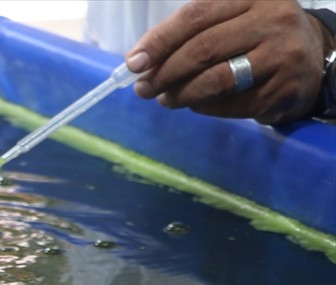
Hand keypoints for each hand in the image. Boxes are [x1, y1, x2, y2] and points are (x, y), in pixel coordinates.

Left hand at [125, 0, 328, 124]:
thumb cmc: (255, 35)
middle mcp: (272, 20)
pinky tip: (194, 104)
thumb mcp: (231, 17)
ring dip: (181, 94)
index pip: (195, 15)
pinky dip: (204, 108)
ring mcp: (282, 55)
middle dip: (164, 72)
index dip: (160, 40)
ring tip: (164, 99)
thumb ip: (191, 32)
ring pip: (216, 80)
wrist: (312, 55)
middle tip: (143, 88)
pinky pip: (232, 105)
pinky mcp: (284, 88)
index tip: (134, 62)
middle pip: (203, 49)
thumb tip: (141, 60)